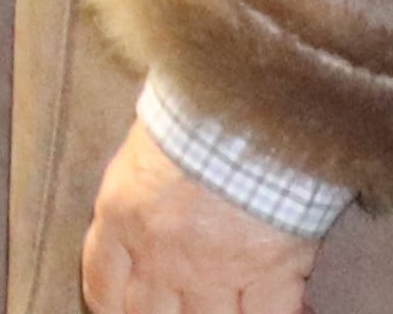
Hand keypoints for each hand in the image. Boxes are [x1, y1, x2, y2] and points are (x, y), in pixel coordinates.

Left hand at [84, 120, 318, 313]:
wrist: (250, 99)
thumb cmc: (197, 106)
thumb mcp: (146, 145)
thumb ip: (143, 190)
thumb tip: (155, 205)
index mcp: (123, 216)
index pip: (103, 287)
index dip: (116, 308)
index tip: (128, 308)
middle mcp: (160, 254)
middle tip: (180, 304)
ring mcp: (214, 271)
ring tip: (226, 303)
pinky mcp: (269, 274)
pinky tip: (289, 309)